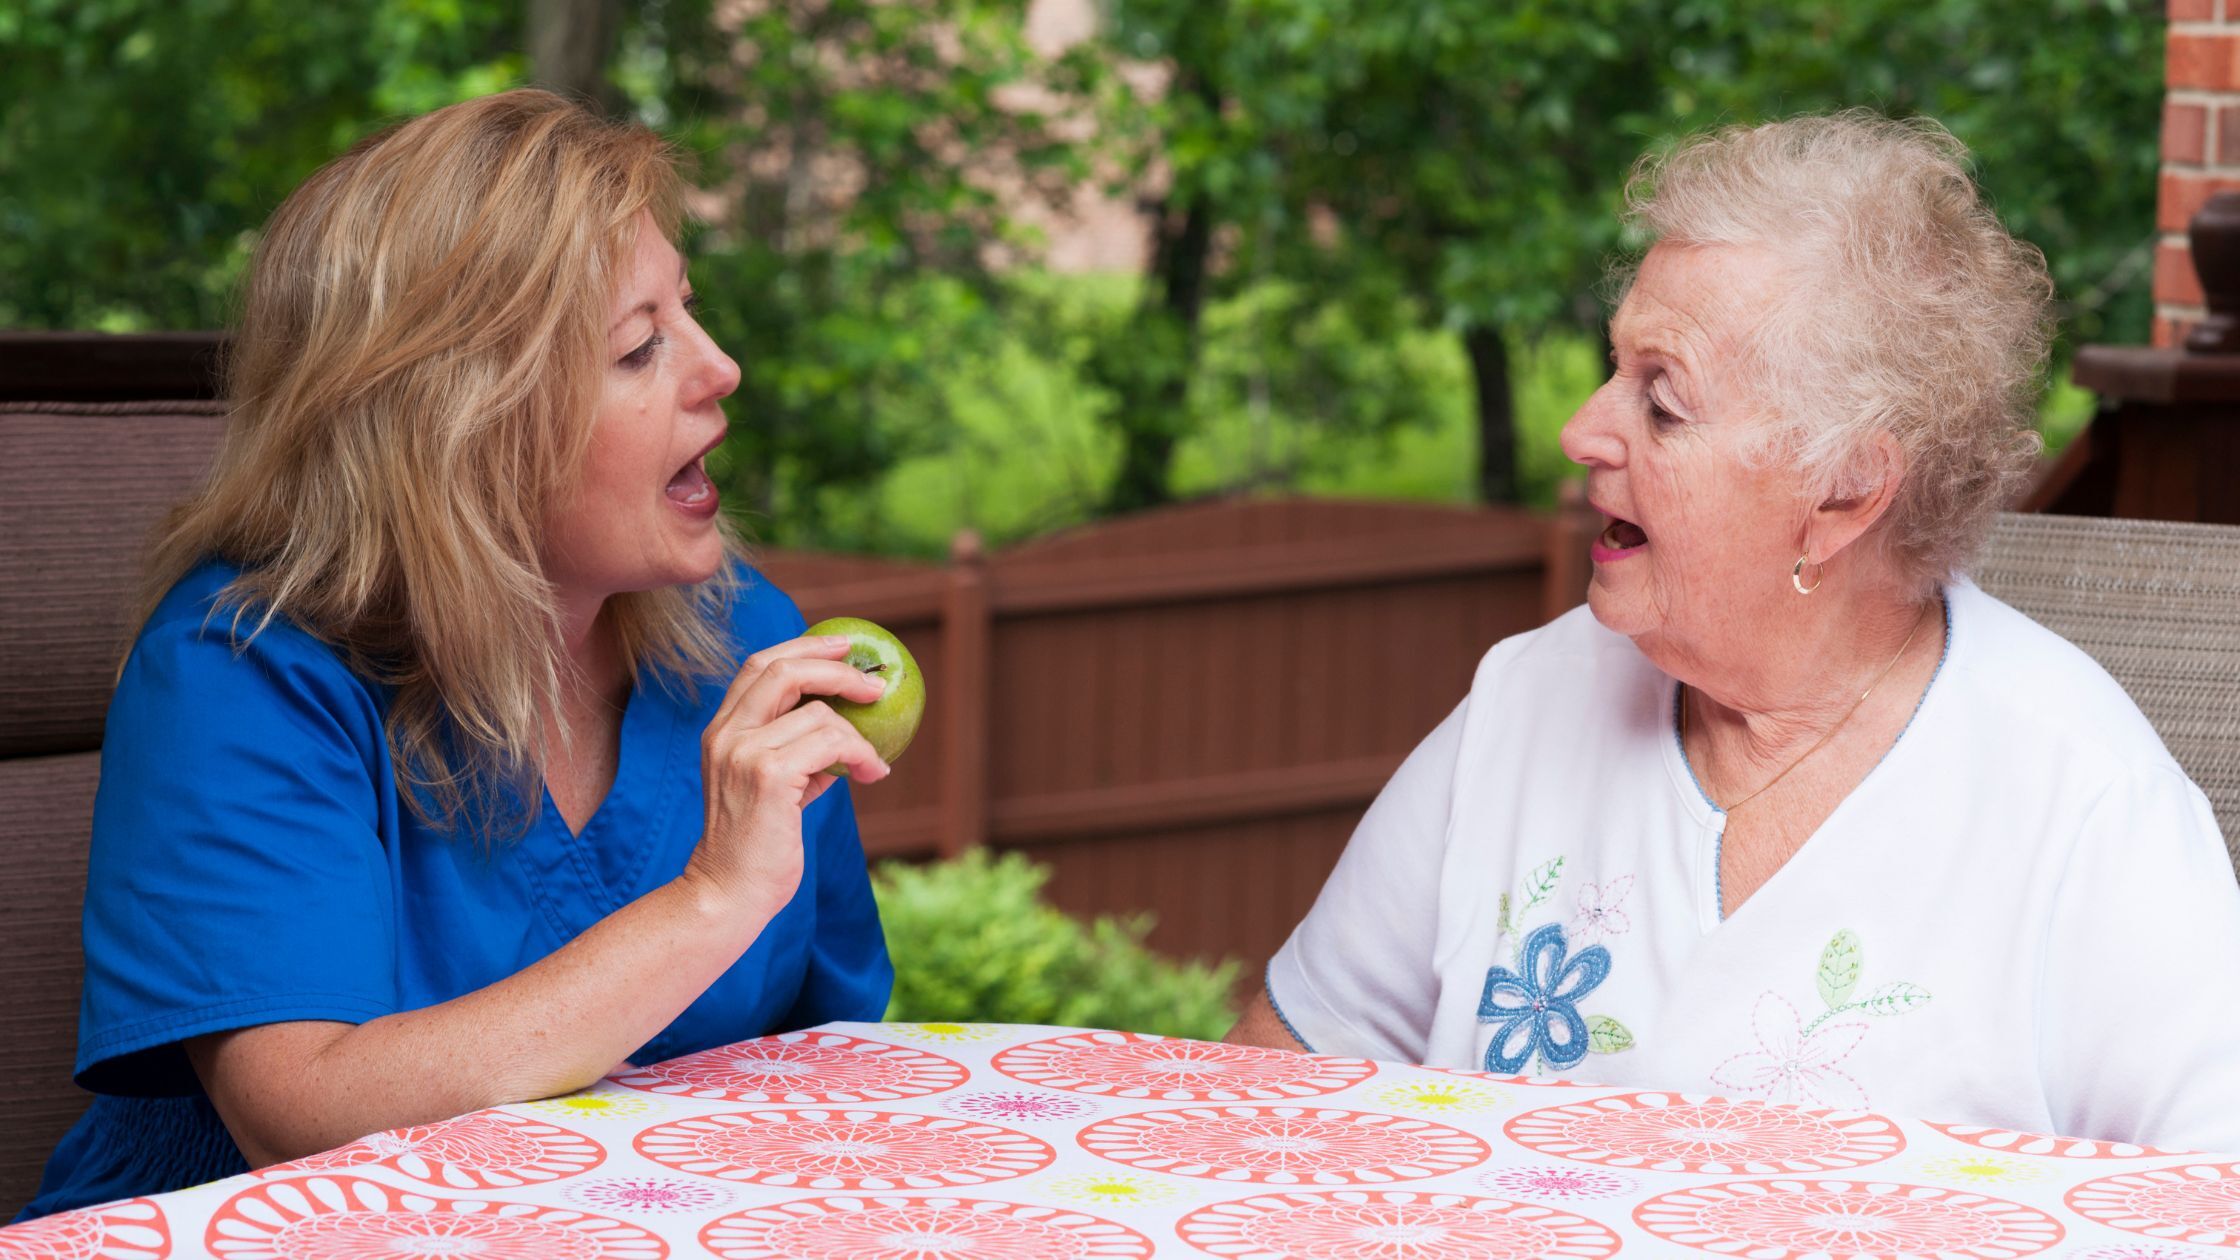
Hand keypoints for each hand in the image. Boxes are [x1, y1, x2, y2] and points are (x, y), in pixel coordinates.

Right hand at [682, 633, 889, 916]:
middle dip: (836, 667)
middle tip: (874, 683)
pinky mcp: (767, 776)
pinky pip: (832, 743)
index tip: (843, 645)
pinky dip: (861, 754)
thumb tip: (845, 734)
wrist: (728, 893)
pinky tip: (872, 774)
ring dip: (859, 735)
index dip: (803, 646)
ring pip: (819, 713)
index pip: (758, 666)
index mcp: (721, 731)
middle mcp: (726, 734)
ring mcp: (743, 753)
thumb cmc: (756, 846)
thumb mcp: (772, 788)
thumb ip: (797, 755)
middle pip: (782, 669)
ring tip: (872, 764)